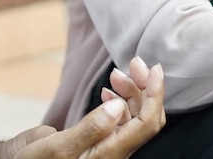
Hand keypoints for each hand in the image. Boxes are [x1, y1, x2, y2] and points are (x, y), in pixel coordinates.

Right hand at [5, 57, 164, 158]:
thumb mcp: (58, 147)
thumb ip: (90, 129)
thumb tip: (118, 106)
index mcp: (111, 155)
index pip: (146, 124)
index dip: (154, 95)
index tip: (154, 69)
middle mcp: (115, 151)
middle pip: (145, 117)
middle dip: (145, 87)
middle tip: (133, 62)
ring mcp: (108, 144)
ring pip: (134, 115)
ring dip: (132, 90)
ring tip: (116, 73)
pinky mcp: (99, 138)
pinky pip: (121, 118)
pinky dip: (120, 99)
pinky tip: (110, 91)